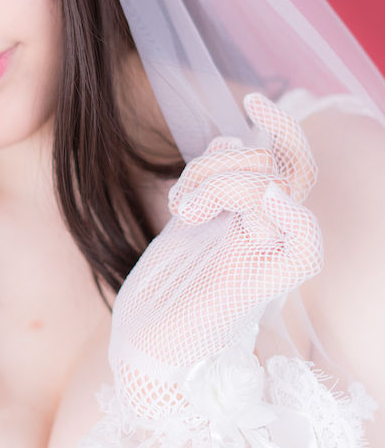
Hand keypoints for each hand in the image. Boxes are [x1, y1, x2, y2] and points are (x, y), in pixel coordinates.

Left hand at [110, 94, 322, 407]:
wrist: (145, 347)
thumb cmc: (165, 292)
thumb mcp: (187, 220)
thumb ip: (213, 182)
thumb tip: (229, 140)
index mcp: (254, 220)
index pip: (289, 163)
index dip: (282, 127)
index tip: (256, 99)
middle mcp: (268, 237)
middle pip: (285, 169)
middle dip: (240, 154)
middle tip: (193, 184)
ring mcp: (266, 259)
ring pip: (276, 189)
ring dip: (222, 181)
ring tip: (184, 209)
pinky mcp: (257, 285)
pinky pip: (302, 245)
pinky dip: (288, 213)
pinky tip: (258, 203)